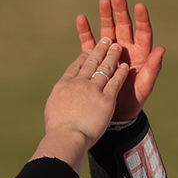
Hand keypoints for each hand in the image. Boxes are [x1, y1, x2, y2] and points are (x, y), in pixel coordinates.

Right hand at [32, 38, 127, 169]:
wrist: (66, 138)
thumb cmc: (57, 130)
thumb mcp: (52, 109)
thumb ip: (59, 100)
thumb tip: (60, 101)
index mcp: (64, 85)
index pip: (75, 66)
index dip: (83, 57)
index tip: (88, 51)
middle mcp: (78, 83)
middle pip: (91, 62)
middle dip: (100, 49)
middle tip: (106, 40)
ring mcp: (93, 89)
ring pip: (104, 68)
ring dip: (112, 56)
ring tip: (117, 47)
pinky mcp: (106, 99)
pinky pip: (115, 81)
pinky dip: (120, 72)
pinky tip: (124, 66)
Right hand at [76, 0, 163, 121]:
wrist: (115, 114)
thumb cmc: (134, 100)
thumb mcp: (145, 86)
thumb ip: (153, 68)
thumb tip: (161, 49)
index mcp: (140, 54)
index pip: (142, 32)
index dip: (141, 19)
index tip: (139, 6)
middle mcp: (125, 49)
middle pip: (124, 26)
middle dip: (121, 11)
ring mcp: (110, 52)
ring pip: (107, 30)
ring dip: (105, 16)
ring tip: (103, 1)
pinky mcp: (95, 58)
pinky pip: (89, 42)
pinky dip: (85, 31)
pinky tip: (82, 18)